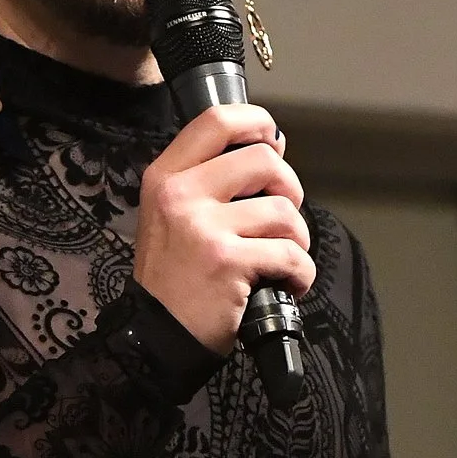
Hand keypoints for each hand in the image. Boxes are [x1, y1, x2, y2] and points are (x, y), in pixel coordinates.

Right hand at [132, 104, 313, 352]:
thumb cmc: (173, 278)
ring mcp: (204, 228)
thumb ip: (214, 180)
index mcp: (166, 176)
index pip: (217, 120)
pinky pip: (290, 255)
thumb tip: (273, 144)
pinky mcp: (228, 262)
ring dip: (297, 239)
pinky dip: (300, 274)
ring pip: (283, 210)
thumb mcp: (174, 216)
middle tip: (283, 218)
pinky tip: (287, 284)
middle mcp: (181, 194)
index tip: (273, 140)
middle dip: (290, 189)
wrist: (156, 337)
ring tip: (282, 259)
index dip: (257, 122)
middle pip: (264, 160)